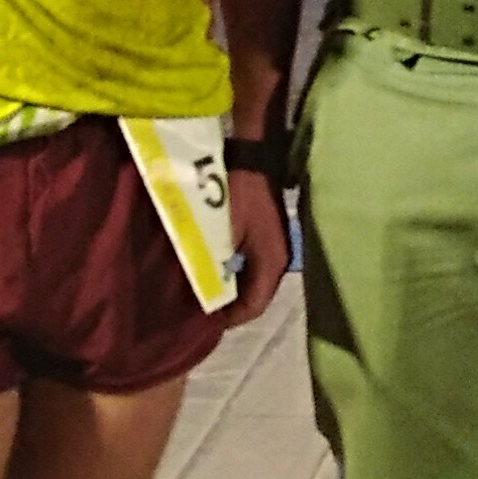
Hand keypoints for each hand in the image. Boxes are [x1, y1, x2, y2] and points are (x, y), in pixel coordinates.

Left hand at [217, 166, 293, 327]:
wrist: (252, 153)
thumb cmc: (237, 193)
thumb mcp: (222, 233)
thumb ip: (214, 268)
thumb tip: (201, 299)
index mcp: (273, 263)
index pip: (254, 307)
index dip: (228, 320)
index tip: (201, 325)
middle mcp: (279, 261)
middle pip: (254, 298)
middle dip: (228, 308)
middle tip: (198, 311)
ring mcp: (274, 247)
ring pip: (251, 282)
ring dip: (229, 290)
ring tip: (201, 293)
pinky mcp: (266, 236)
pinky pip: (249, 266)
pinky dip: (231, 273)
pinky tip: (211, 270)